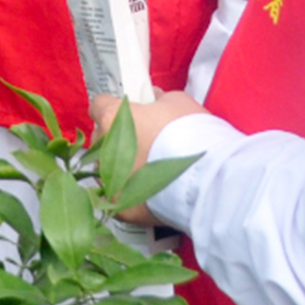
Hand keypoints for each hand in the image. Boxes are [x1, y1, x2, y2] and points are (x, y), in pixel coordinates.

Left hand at [91, 90, 207, 226]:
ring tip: (143, 168)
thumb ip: (158, 100)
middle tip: (139, 141)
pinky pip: (117, 195)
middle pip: (100, 138)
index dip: (112, 107)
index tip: (126, 113)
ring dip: (118, 166)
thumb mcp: (178, 102)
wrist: (206, 178)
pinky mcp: (120, 205)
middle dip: (114, 137)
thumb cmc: (192, 133)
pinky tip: (146, 189)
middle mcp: (104, 149)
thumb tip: (153, 98)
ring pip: (104, 169)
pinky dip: (128, 191)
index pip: (99, 106)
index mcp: (113, 119)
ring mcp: (109, 180)